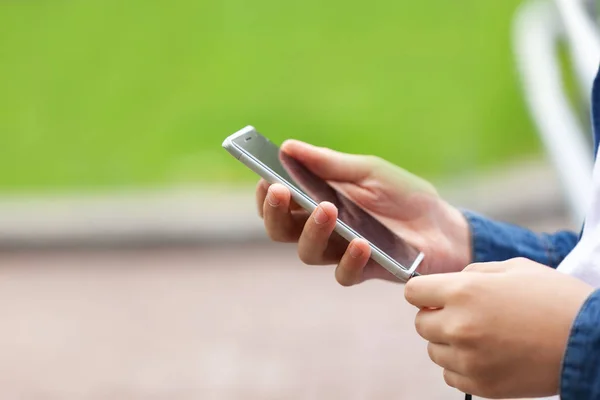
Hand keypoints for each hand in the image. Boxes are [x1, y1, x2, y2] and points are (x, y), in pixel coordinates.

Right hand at [256, 140, 470, 284]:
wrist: (442, 224)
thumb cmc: (402, 194)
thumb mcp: (368, 170)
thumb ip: (329, 164)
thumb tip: (288, 147)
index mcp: (317, 202)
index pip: (279, 204)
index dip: (267, 195)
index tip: (266, 178)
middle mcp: (322, 230)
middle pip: (282, 231)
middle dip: (276, 213)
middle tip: (282, 191)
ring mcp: (341, 251)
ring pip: (307, 252)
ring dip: (312, 230)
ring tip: (327, 209)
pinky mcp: (365, 270)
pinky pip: (345, 273)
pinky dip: (349, 260)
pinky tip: (361, 242)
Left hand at [404, 258, 593, 398]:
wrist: (591, 342)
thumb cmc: (554, 298)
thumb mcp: (512, 268)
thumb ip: (471, 273)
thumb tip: (447, 283)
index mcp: (463, 292)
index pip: (412, 292)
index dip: (423, 292)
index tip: (434, 295)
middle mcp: (459, 326)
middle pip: (420, 324)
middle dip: (436, 316)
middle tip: (464, 314)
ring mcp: (469, 360)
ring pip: (433, 351)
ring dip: (448, 342)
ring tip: (481, 335)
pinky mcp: (481, 385)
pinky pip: (450, 376)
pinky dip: (461, 366)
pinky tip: (485, 355)